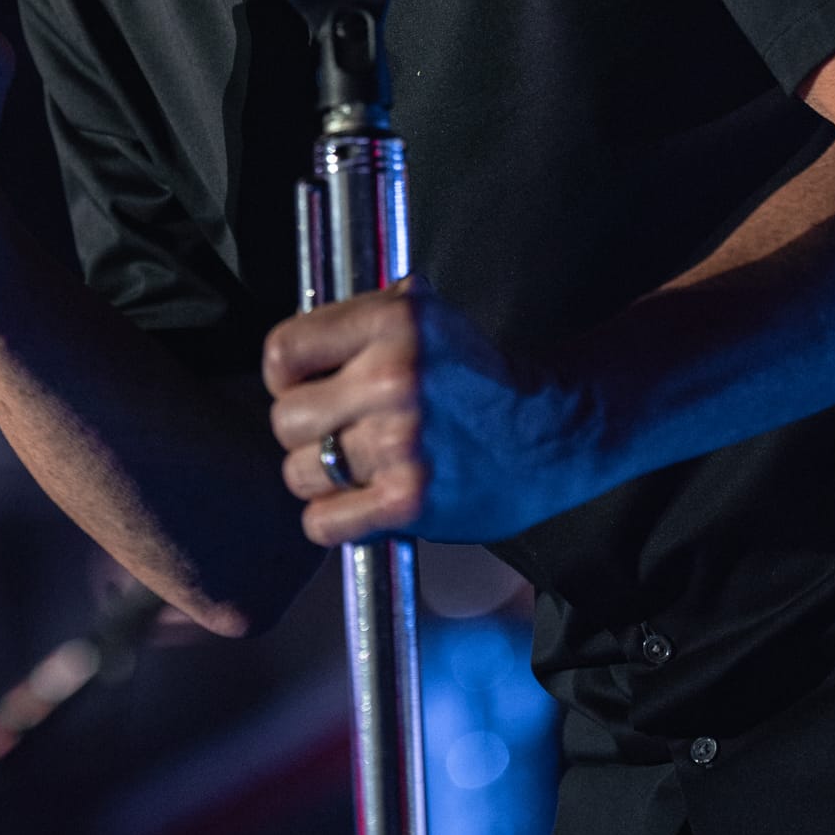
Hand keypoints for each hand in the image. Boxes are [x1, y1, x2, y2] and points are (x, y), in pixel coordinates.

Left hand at [263, 277, 599, 545]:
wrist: (552, 431)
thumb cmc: (474, 373)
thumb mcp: (423, 312)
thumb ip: (356, 319)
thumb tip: (289, 346)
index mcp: (392, 322)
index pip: (282, 352)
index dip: (285, 374)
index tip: (305, 385)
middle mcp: (392, 379)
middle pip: (284, 418)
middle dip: (303, 428)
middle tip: (337, 429)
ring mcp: (401, 443)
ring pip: (298, 473)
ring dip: (319, 475)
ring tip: (357, 464)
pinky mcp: (410, 502)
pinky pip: (323, 522)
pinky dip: (334, 519)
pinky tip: (361, 501)